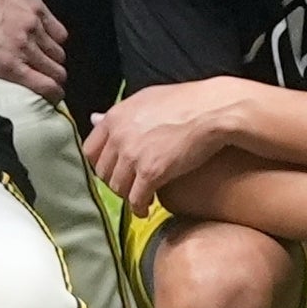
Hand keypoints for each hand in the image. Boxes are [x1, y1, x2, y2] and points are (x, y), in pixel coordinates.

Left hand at [0, 0, 65, 102]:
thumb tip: (6, 85)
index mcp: (8, 65)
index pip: (45, 86)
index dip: (54, 94)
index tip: (55, 96)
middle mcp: (25, 47)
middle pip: (56, 70)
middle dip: (56, 77)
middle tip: (52, 78)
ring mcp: (34, 27)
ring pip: (59, 51)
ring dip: (55, 58)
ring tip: (48, 59)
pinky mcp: (38, 9)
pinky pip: (59, 31)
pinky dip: (57, 38)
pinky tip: (48, 39)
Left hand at [85, 78, 246, 215]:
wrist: (216, 109)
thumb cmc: (187, 102)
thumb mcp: (147, 99)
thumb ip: (120, 114)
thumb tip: (95, 118)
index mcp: (115, 117)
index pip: (90, 150)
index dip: (101, 163)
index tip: (113, 169)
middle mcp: (119, 136)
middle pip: (103, 172)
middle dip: (115, 181)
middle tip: (129, 184)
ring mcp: (133, 155)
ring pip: (117, 188)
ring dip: (127, 195)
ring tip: (140, 195)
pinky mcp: (151, 172)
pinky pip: (135, 199)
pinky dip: (139, 207)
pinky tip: (146, 208)